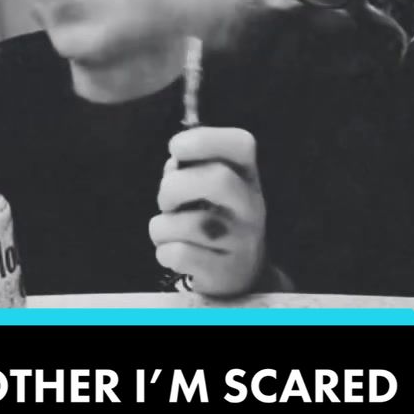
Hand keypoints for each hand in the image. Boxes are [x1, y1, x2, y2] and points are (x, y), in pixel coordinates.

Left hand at [150, 126, 266, 297]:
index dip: (204, 139)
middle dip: (174, 186)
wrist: (239, 274)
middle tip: (166, 201)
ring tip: (168, 231)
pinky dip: (164, 253)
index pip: (242, 144)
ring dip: (162, 226)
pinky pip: (180, 254)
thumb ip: (193, 169)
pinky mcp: (224, 272)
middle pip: (218, 180)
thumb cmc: (216, 220)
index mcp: (247, 178)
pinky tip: (173, 254)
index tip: (176, 147)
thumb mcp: (214, 190)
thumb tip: (174, 165)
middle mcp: (251, 207)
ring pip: (190, 224)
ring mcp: (241, 242)